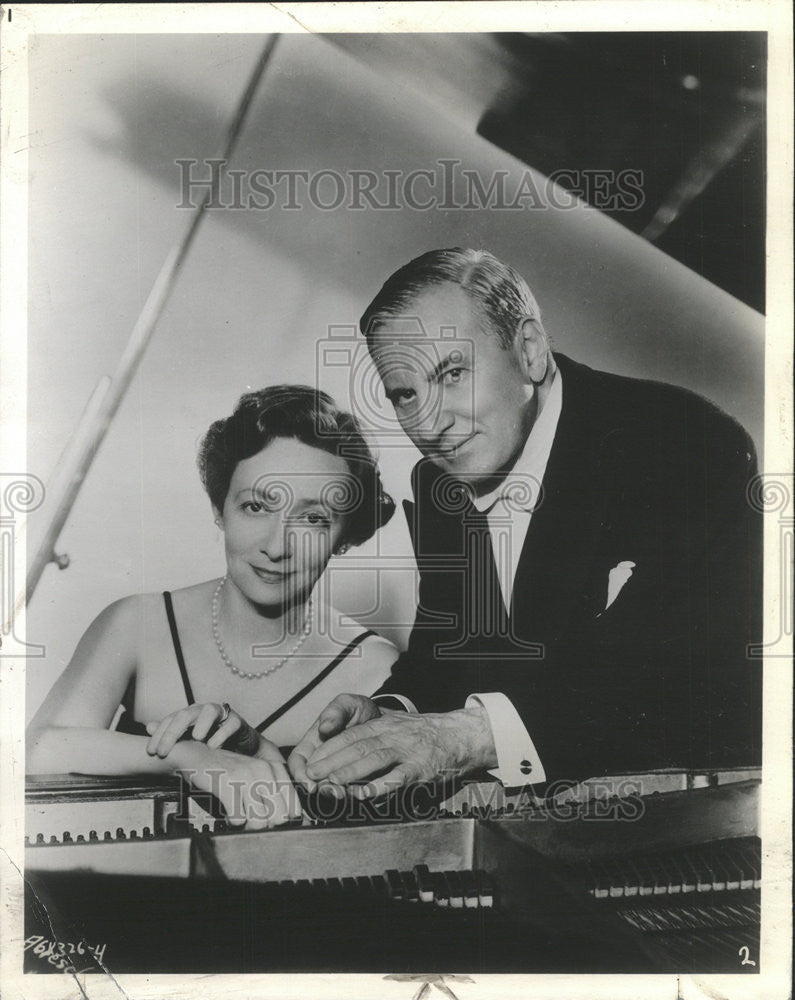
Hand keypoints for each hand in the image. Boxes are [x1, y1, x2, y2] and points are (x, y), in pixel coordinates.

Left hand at [146, 702, 262, 757]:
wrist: (240, 744)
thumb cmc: (211, 740)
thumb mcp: (189, 739)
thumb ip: (171, 733)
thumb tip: (148, 726)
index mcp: (189, 715)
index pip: (170, 720)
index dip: (158, 734)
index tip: (151, 752)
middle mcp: (202, 711)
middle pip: (185, 715)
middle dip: (172, 732)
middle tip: (163, 751)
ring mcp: (221, 715)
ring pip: (209, 711)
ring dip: (201, 723)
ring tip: (195, 738)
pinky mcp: (237, 722)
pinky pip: (230, 724)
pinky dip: (221, 734)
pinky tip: (214, 746)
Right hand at [170, 741, 301, 829]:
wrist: (199, 755)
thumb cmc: (230, 771)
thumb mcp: (256, 777)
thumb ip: (273, 795)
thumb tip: (291, 821)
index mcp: (274, 768)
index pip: (293, 806)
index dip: (287, 822)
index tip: (276, 826)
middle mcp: (263, 770)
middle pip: (279, 817)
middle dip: (268, 827)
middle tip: (256, 823)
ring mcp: (245, 776)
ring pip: (260, 821)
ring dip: (250, 827)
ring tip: (243, 819)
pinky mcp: (226, 785)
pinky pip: (238, 818)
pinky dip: (235, 821)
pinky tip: (231, 815)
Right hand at [288, 694, 381, 790]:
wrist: (383, 719)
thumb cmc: (359, 711)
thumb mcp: (348, 704)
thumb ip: (336, 712)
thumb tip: (324, 727)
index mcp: (314, 743)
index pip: (297, 762)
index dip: (299, 772)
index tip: (308, 778)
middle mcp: (323, 760)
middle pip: (312, 780)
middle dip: (319, 787)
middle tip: (329, 789)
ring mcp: (338, 771)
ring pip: (330, 787)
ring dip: (334, 792)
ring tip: (342, 793)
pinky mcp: (355, 778)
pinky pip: (351, 790)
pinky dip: (353, 793)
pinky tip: (359, 792)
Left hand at [302, 706, 496, 799]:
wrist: (459, 734)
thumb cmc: (424, 734)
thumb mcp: (397, 726)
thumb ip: (373, 736)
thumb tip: (342, 751)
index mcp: (384, 724)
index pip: (350, 736)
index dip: (328, 749)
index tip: (310, 762)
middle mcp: (392, 735)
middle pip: (357, 747)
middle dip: (331, 761)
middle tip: (311, 775)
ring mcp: (406, 751)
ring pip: (373, 759)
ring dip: (349, 772)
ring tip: (330, 784)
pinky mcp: (420, 768)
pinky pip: (398, 777)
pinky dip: (380, 786)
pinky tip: (365, 795)